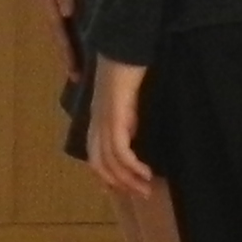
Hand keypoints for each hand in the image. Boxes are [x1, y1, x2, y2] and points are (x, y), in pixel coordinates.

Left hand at [30, 0, 77, 74]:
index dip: (68, 53)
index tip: (78, 76)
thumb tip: (105, 13)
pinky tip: (69, 13)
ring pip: (52, 11)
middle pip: (53, 28)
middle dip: (65, 53)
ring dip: (61, 36)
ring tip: (73, 59)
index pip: (59, 30)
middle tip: (77, 76)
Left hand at [86, 56, 157, 202]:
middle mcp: (97, 124)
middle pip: (101, 165)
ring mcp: (104, 121)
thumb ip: (124, 117)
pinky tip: (145, 172)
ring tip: (146, 188)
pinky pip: (119, 149)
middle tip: (142, 194)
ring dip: (129, 180)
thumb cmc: (127, 70)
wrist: (123, 47)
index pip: (95, 157)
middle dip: (121, 184)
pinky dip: (131, 166)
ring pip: (110, 161)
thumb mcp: (124, 100)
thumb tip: (131, 133)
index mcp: (97, 121)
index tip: (124, 191)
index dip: (106, 177)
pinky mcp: (114, 117)